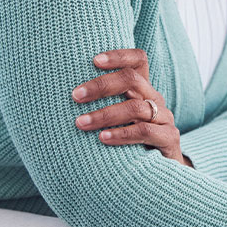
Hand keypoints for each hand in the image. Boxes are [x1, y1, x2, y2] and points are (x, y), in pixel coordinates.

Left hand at [72, 49, 190, 167]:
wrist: (161, 171)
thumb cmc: (129, 141)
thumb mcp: (117, 119)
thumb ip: (100, 105)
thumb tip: (57, 96)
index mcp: (142, 89)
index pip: (137, 60)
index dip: (119, 56)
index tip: (93, 60)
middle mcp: (154, 99)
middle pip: (132, 79)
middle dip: (101, 86)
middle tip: (76, 96)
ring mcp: (164, 117)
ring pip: (136, 107)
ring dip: (105, 114)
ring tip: (81, 123)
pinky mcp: (169, 138)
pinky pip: (145, 131)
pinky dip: (122, 134)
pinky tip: (103, 138)